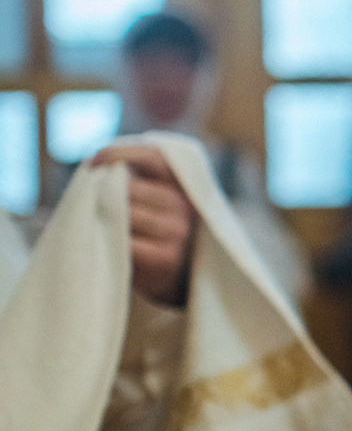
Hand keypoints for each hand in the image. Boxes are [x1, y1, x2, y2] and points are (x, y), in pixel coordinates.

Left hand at [92, 143, 195, 307]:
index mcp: (180, 184)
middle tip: (88, 200)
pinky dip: (110, 240)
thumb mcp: (151, 200)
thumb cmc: (150, 231)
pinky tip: (105, 242)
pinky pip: (127, 241)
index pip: (152, 155)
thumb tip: (91, 168)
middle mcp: (183, 205)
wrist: (174, 278)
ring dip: (104, 217)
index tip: (94, 161)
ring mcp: (177, 232)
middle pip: (131, 187)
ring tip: (95, 223)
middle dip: (104, 192)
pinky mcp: (165, 257)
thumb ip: (131, 180)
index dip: (120, 152)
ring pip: (126, 213)